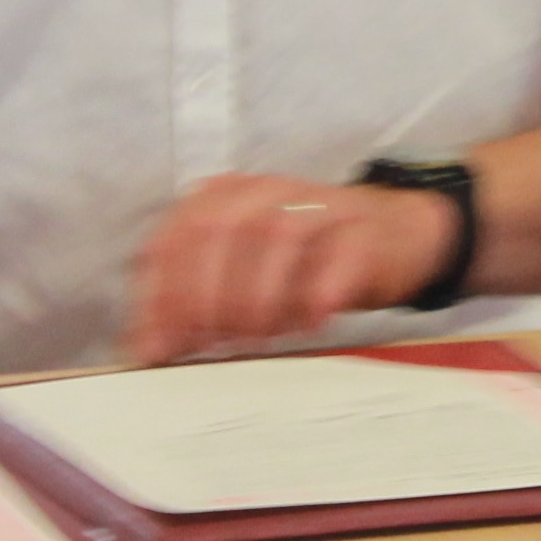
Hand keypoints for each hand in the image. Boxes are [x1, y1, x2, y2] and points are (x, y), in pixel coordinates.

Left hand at [122, 174, 456, 364]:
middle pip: (219, 232)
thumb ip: (190, 299)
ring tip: (256, 339)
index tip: (164, 345)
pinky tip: (307, 324)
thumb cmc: (303, 259)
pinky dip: (314, 300)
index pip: (178, 236)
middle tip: (208, 345)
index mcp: (225, 195)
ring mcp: (318, 205)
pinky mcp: (362, 230)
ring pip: (275, 239)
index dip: (165, 295)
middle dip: (205, 297)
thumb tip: (149, 350)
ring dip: (257, 301)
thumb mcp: (239, 268)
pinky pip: (335, 262)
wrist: (391, 233)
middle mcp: (267, 190)